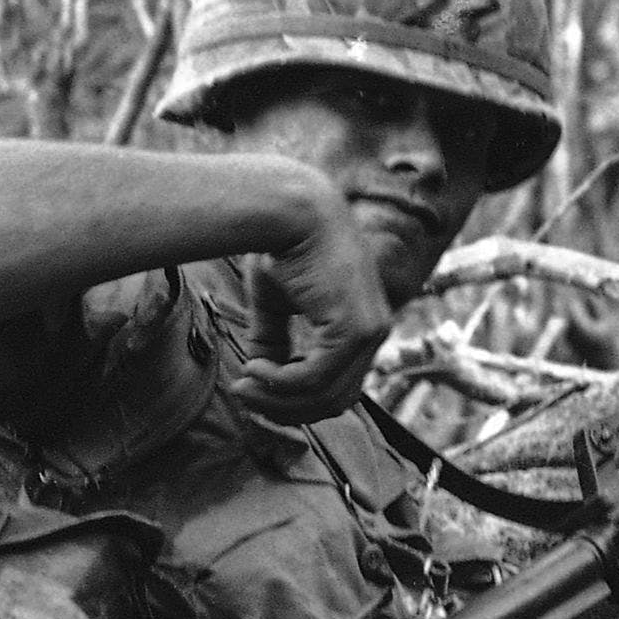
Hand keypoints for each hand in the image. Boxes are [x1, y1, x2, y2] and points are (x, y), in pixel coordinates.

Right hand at [229, 181, 392, 422]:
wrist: (291, 210)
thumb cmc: (282, 245)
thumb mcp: (276, 303)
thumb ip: (275, 340)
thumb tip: (260, 376)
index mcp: (361, 325)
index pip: (338, 384)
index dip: (296, 397)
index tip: (254, 388)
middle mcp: (374, 333)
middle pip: (334, 400)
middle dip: (287, 408)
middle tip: (245, 397)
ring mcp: (370, 333)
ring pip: (325, 396)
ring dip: (279, 399)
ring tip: (245, 384)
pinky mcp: (354, 330)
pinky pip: (316, 379)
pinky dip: (282, 384)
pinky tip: (255, 369)